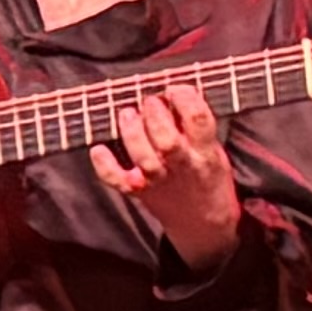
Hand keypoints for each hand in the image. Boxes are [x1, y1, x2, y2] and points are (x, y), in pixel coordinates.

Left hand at [91, 86, 242, 271]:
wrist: (203, 223)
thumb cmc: (206, 175)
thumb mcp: (213, 149)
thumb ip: (194, 125)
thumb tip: (171, 91)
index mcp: (205, 152)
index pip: (199, 121)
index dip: (186, 99)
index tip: (175, 87)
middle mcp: (183, 167)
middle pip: (168, 142)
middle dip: (156, 116)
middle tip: (149, 101)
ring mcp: (159, 181)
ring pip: (144, 159)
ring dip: (133, 134)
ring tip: (126, 113)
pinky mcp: (140, 191)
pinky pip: (119, 181)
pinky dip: (105, 167)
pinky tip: (98, 150)